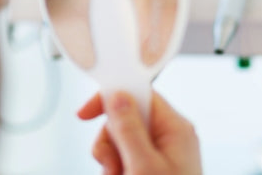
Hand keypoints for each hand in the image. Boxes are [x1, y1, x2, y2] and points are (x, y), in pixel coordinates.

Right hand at [77, 91, 201, 174]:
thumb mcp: (143, 167)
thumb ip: (129, 130)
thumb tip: (118, 97)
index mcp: (175, 129)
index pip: (141, 95)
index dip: (112, 97)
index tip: (86, 113)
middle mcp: (169, 138)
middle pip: (125, 120)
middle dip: (110, 143)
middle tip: (113, 166)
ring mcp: (161, 156)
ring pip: (120, 143)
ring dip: (111, 162)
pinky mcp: (151, 171)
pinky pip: (124, 161)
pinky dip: (116, 172)